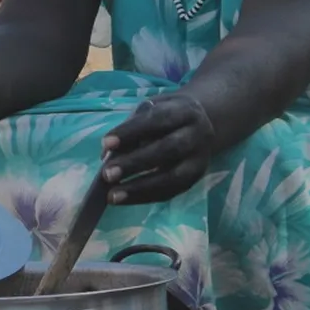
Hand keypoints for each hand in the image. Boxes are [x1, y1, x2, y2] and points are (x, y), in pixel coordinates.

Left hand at [101, 92, 215, 204]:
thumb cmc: (166, 117)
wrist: (203, 125)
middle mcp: (197, 134)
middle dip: (135, 162)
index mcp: (184, 111)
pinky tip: (125, 199)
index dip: (131, 131)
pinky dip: (146, 197)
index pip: (157, 120)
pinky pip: (172, 192)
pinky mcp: (196, 179)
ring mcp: (200, 159)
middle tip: (107, 174)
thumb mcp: (150, 111)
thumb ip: (130, 129)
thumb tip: (107, 155)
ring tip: (113, 195)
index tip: (106, 143)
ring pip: (173, 177)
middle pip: (168, 149)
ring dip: (140, 187)